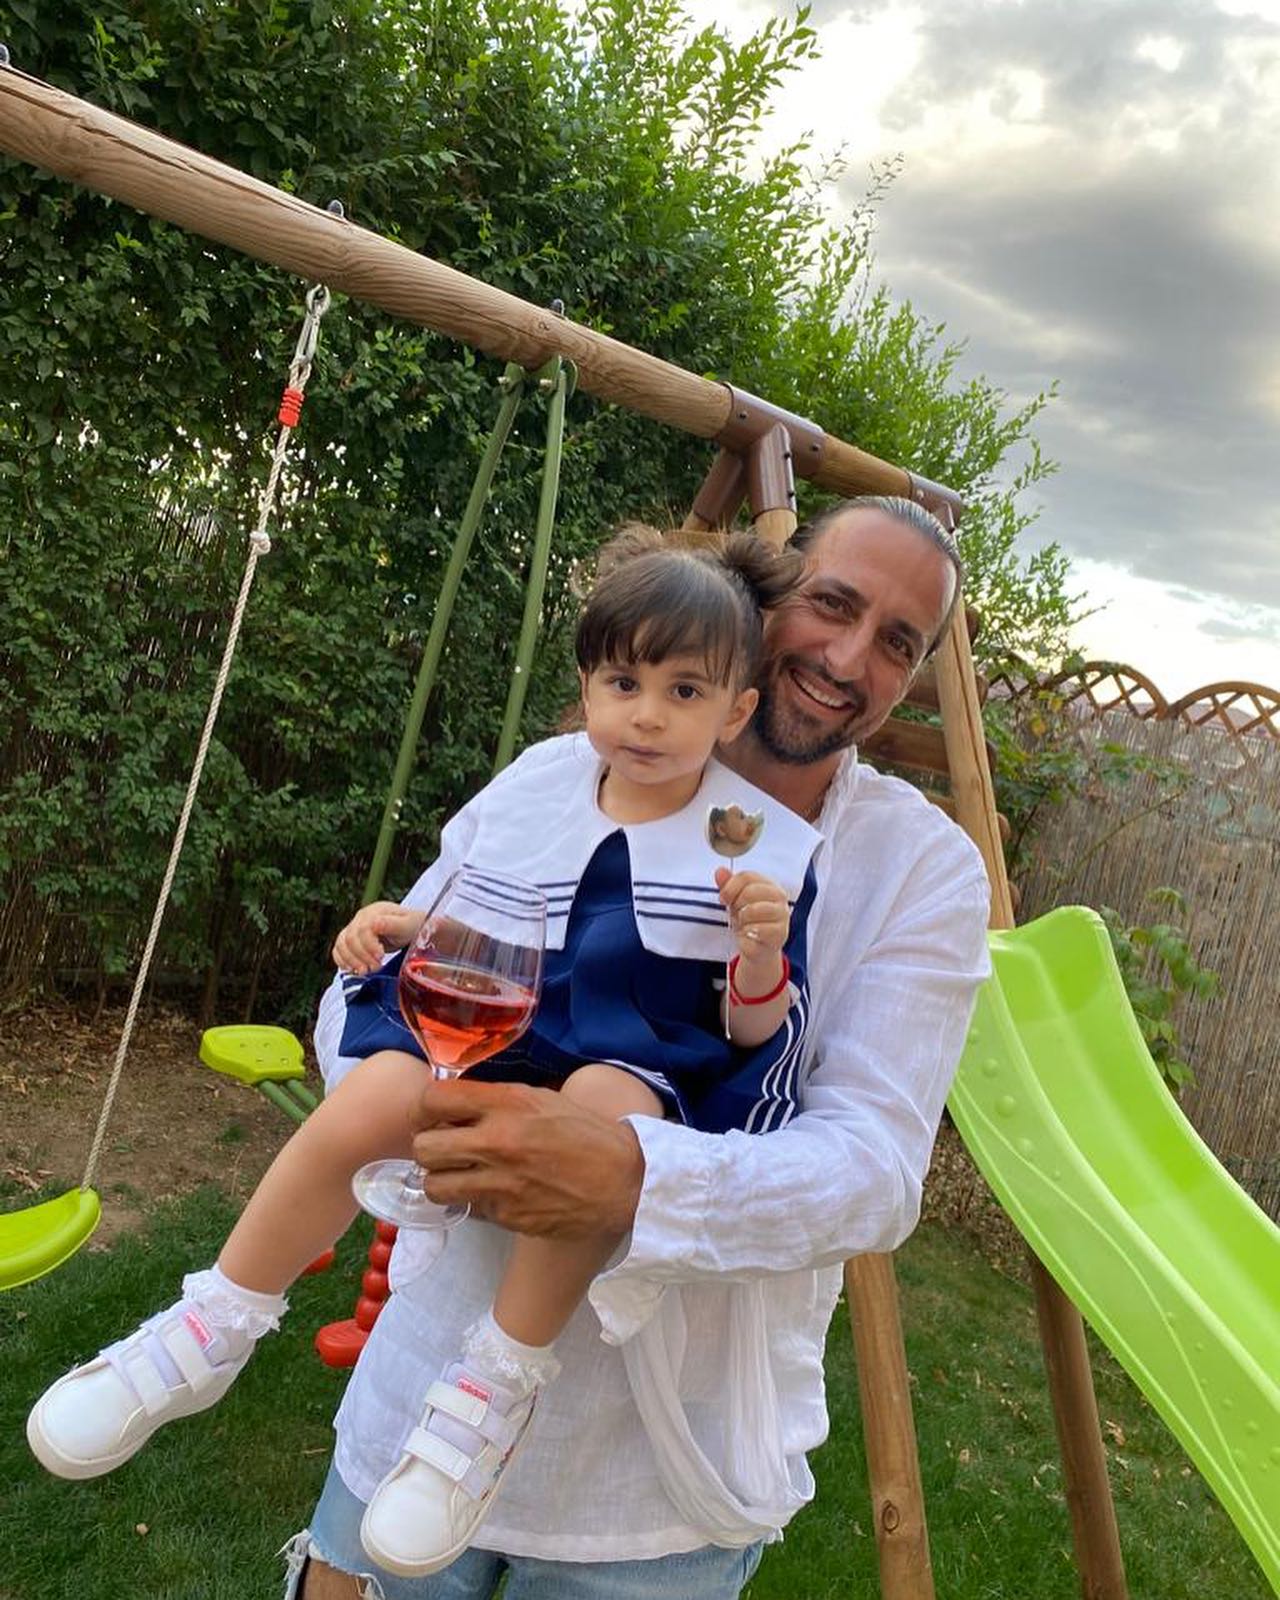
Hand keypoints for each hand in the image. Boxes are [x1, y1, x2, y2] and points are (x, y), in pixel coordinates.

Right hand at [331, 902, 425, 974]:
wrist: (411, 928)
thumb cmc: (411, 926)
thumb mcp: (407, 925)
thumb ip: (392, 924)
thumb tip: (375, 924)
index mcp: (375, 912)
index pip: (363, 929)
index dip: (369, 946)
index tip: (380, 957)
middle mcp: (361, 918)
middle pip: (351, 938)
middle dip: (362, 956)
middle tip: (376, 967)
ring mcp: (354, 927)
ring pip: (342, 944)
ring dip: (352, 961)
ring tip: (365, 971)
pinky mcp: (351, 939)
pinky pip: (338, 949)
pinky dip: (342, 960)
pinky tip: (352, 969)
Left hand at [410, 1079, 645, 1238]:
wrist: (624, 1180)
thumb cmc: (586, 1133)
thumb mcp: (541, 1099)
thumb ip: (498, 1101)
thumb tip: (458, 1105)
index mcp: (507, 1104)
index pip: (433, 1099)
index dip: (424, 1107)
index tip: (431, 1115)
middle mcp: (497, 1141)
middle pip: (424, 1147)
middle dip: (429, 1147)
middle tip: (444, 1148)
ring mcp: (500, 1183)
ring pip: (434, 1186)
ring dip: (442, 1180)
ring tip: (460, 1176)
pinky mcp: (507, 1216)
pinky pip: (468, 1209)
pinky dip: (474, 1202)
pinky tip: (494, 1193)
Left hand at [715, 868, 789, 960]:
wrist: (760, 947)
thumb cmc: (750, 920)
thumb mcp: (736, 901)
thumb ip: (728, 885)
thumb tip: (720, 871)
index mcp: (768, 884)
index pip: (746, 876)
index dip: (730, 887)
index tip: (723, 899)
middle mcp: (779, 896)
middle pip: (749, 891)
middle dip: (736, 905)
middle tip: (737, 914)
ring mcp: (782, 915)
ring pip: (752, 910)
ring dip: (742, 920)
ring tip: (744, 925)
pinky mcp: (780, 933)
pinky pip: (755, 930)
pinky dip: (746, 935)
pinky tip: (749, 936)